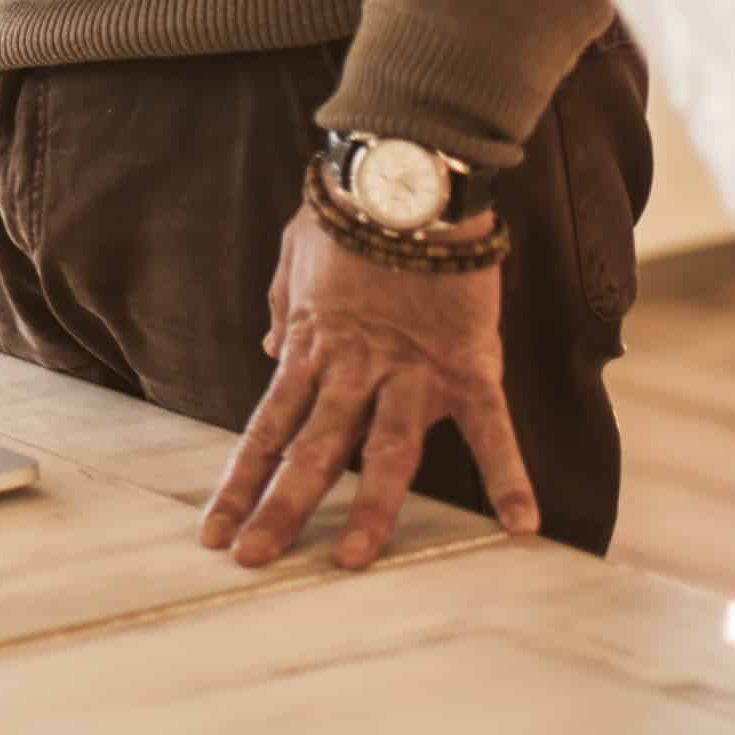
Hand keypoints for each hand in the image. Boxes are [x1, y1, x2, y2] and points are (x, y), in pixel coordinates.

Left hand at [201, 215, 535, 569]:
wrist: (406, 173)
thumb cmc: (349, 208)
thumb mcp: (295, 256)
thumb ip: (283, 309)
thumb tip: (270, 353)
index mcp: (312, 348)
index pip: (266, 429)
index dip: (241, 481)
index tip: (213, 530)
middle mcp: (354, 369)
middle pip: (312, 452)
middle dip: (280, 509)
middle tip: (250, 561)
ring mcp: (411, 371)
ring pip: (385, 453)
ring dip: (370, 511)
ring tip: (350, 562)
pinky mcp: (468, 363)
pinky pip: (491, 427)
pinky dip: (508, 474)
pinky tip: (521, 524)